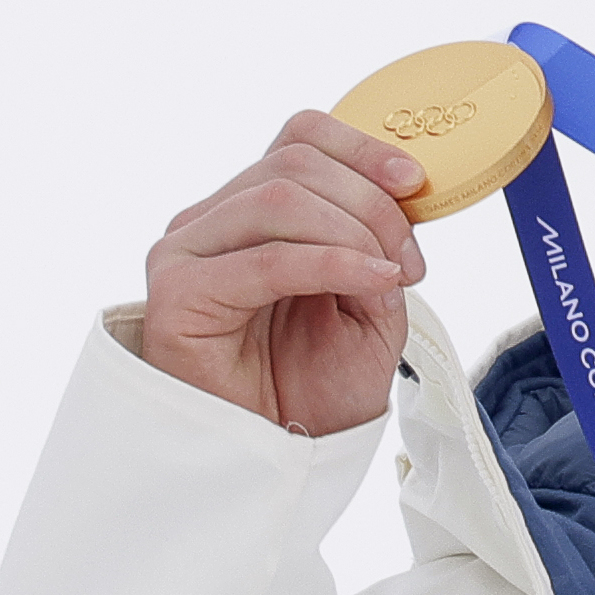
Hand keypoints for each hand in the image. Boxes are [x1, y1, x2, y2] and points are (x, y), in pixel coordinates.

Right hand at [143, 111, 428, 435]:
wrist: (277, 456)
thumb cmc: (314, 384)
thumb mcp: (370, 303)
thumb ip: (379, 246)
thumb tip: (401, 200)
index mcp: (255, 209)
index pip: (301, 138)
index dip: (362, 149)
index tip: (416, 182)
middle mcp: (212, 220)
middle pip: (297, 164)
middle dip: (373, 205)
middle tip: (411, 261)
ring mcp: (186, 252)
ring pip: (281, 198)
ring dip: (356, 234)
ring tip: (391, 279)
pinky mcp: (178, 293)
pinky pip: (268, 258)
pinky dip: (333, 263)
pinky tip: (372, 283)